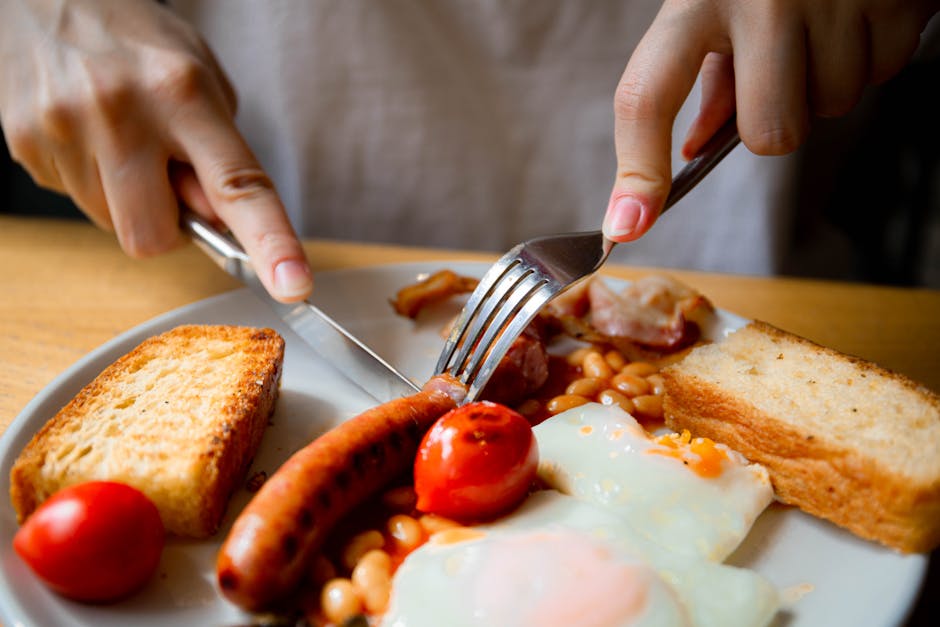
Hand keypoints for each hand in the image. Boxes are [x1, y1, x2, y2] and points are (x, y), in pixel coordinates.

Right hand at [0, 0, 311, 301]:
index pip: (237, 186)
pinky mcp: (23, 144)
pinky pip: (74, 201)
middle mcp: (120, 113)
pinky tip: (90, 138)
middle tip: (165, 176)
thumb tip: (222, 223)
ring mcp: (64, 130)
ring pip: (113, 226)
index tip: (294, 287)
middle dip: (168, 225)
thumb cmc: (138, 42)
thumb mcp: (202, 80)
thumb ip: (221, 155)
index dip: (270, 243)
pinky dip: (93, 183)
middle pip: (154, 237)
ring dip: (129, 201)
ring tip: (122, 143)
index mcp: (181, 93)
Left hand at [602, 0, 939, 242]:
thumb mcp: (717, 0)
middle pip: (769, 135)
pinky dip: (873, 53)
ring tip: (824, 23)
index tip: (625, 224)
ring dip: (829, 81)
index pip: (647, 97)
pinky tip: (859, 12)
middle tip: (782, 69)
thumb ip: (708, 74)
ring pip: (832, 107)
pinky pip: (884, 72)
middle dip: (777, 120)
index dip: (637, 171)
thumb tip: (696, 150)